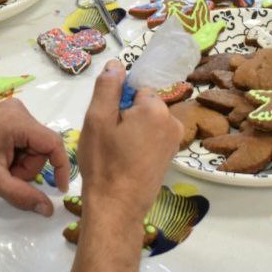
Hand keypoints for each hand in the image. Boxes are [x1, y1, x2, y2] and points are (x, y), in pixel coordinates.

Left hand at [0, 99, 68, 215]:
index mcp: (19, 121)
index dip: (61, 167)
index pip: (53, 143)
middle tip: (6, 176)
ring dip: (19, 163)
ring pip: (31, 145)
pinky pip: (22, 139)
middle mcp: (19, 111)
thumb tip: (48, 209)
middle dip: (27, 167)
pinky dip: (13, 155)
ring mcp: (11, 111)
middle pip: (41, 147)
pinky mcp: (4, 116)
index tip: (59, 188)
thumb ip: (23, 194)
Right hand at [77, 60, 182, 225]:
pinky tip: (125, 160)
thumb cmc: (105, 163)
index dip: (118, 103)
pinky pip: (151, 137)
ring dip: (131, 130)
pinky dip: (138, 143)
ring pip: (146, 121)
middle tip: (109, 138)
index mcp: (156, 109)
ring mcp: (174, 141)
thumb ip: (108, 87)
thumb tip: (116, 64)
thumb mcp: (97, 119)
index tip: (108, 122)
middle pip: (143, 104)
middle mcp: (173, 121)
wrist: (117, 207)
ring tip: (116, 151)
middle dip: (125, 116)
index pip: (135, 88)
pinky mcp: (170, 156)